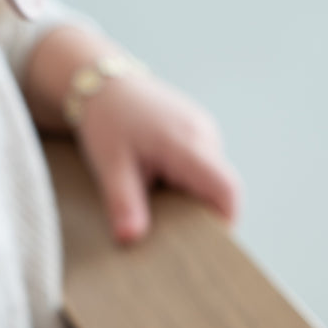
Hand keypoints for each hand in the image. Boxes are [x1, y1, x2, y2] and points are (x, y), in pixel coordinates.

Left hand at [76, 70, 239, 242]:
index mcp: (187, 143)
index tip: (209, 246)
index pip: (227, 190)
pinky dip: (191, 185)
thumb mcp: (109, 164)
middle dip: (206, 216)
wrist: (101, 80)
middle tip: (177, 234)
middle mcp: (205, 135)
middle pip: (224, 190)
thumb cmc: (105, 120)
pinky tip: (163, 183)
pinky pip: (208, 169)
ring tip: (162, 201)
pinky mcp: (202, 133)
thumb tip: (129, 238)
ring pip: (216, 181)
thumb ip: (123, 204)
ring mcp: (207, 132)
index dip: (226, 221)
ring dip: (195, 199)